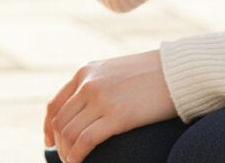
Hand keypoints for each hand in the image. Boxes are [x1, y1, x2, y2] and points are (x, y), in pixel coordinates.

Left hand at [44, 49, 177, 162]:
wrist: (176, 70)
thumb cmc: (150, 75)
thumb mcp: (114, 73)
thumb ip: (97, 85)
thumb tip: (89, 109)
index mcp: (85, 72)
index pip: (54, 104)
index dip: (48, 128)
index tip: (50, 143)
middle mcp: (87, 83)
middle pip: (60, 121)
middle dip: (59, 145)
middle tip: (65, 159)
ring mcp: (100, 98)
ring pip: (69, 132)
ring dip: (67, 153)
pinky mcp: (117, 116)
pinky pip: (86, 140)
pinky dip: (77, 155)